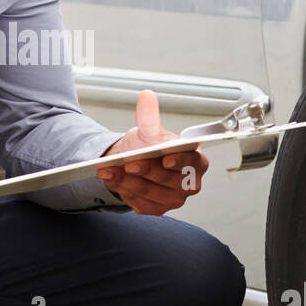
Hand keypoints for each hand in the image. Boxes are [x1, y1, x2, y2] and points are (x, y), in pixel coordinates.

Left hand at [97, 89, 208, 214]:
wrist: (133, 161)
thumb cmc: (149, 147)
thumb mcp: (148, 131)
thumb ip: (149, 117)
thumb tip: (147, 97)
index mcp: (196, 162)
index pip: (192, 163)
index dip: (179, 161)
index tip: (165, 158)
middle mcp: (189, 184)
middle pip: (168, 180)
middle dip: (146, 171)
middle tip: (128, 163)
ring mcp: (173, 199)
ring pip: (150, 192)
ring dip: (127, 181)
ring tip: (109, 170)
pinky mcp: (156, 208)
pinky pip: (140, 202)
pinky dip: (124, 190)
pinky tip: (113, 179)